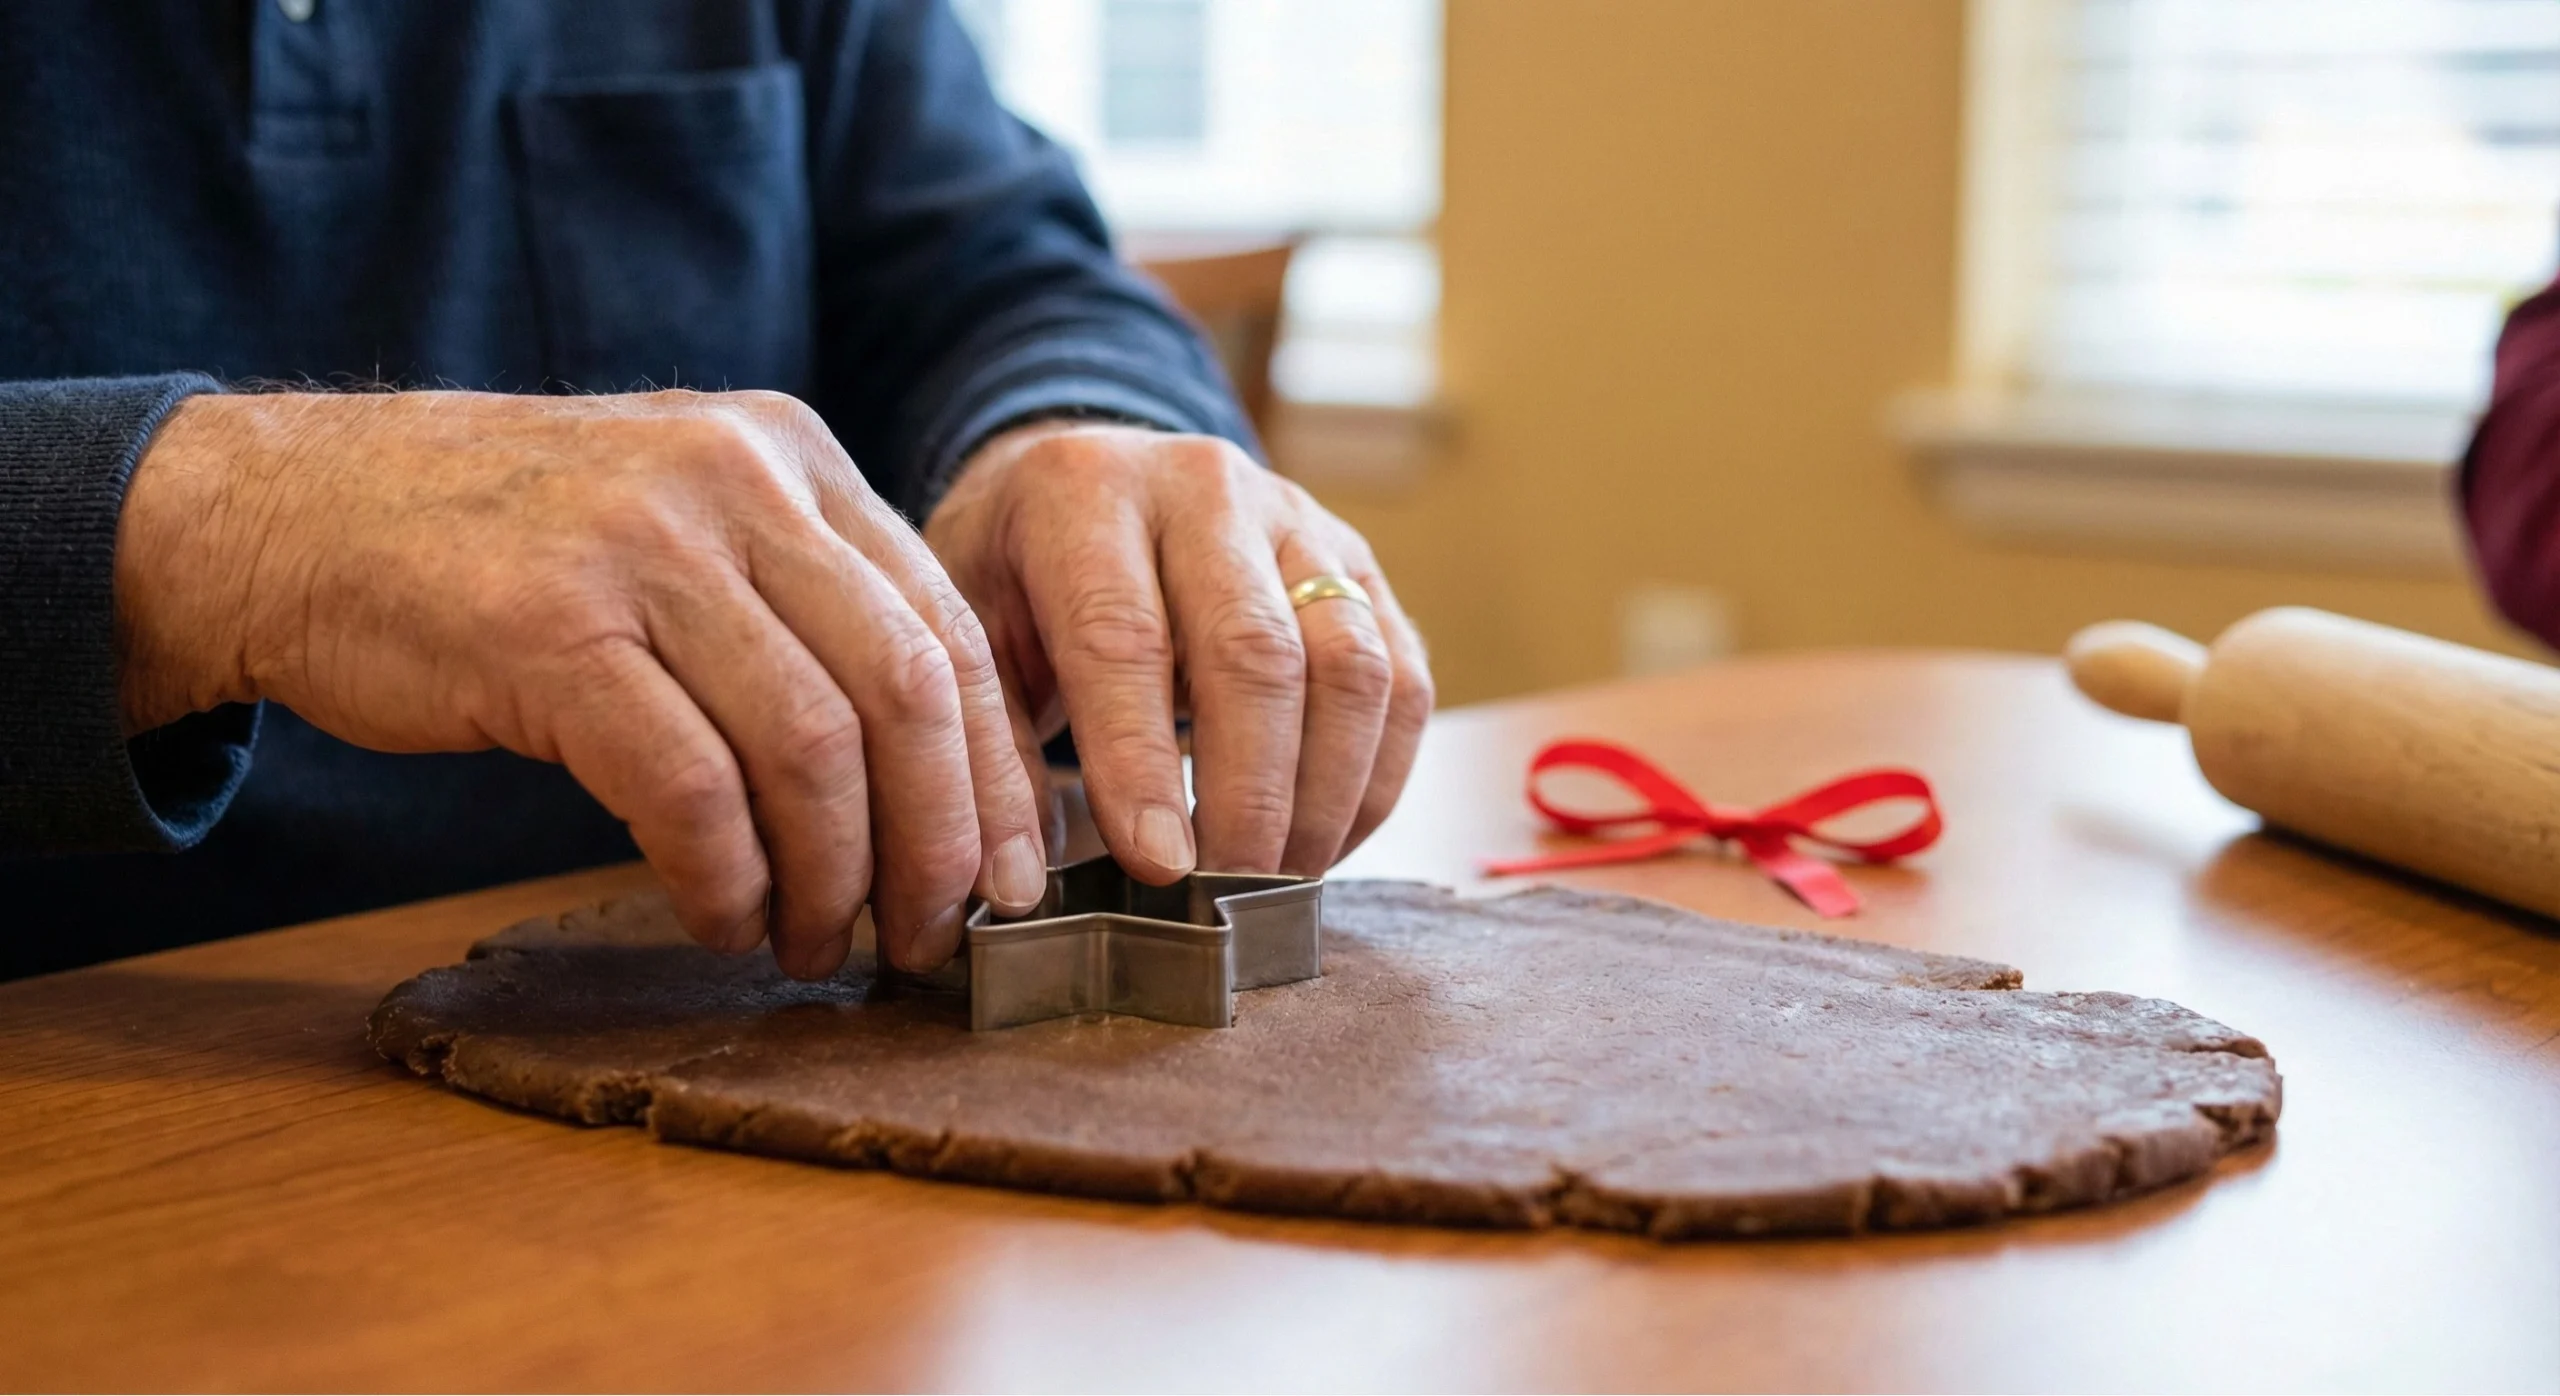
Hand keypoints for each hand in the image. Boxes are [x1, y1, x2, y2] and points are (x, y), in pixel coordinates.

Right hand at [115, 390, 1048, 977]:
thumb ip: (801, 609)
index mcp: (792, 455)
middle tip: (924, 940)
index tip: (1011, 885)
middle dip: (937, 843)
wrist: (295, 514)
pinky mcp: (550, 627)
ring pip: (812, 748)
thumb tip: (934, 789)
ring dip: (830, 878)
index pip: (947, 631)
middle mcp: (736, 480)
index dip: (994, 776)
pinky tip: (720, 918)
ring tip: (810, 944)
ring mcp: (643, 545)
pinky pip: (690, 789)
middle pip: (905, 693)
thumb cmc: (505, 552)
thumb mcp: (682, 524)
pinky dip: (723, 878)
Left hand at [924, 421, 1433, 879]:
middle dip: (1250, 792)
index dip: (1141, 761)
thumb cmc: (1015, 578)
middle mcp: (1203, 487)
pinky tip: (1326, 839)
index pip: (1124, 635)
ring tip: (1282, 877)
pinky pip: (1401, 677)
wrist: (1086, 477)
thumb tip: (1019, 890)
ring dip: (1325, 791)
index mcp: (1084, 493)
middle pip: (1255, 650)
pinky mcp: (1361, 565)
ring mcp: (1297, 520)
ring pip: (1349, 663)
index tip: (1158, 866)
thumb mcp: (968, 641)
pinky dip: (1376, 776)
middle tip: (1228, 891)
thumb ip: (992, 756)